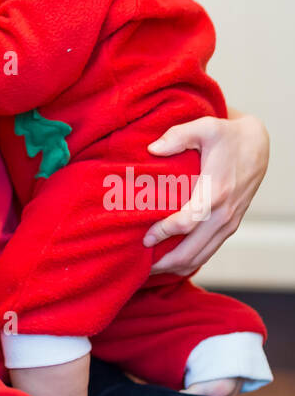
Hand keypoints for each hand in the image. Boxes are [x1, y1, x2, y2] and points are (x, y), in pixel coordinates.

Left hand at [143, 113, 269, 275]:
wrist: (256, 145)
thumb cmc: (226, 135)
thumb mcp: (204, 127)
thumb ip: (177, 135)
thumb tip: (152, 149)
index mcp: (215, 192)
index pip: (186, 223)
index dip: (163, 233)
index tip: (143, 238)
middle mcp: (224, 214)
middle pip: (192, 251)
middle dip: (165, 262)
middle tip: (139, 267)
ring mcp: (228, 223)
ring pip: (200, 257)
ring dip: (175, 266)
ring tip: (150, 268)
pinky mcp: (229, 226)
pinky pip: (208, 251)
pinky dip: (189, 260)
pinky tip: (169, 261)